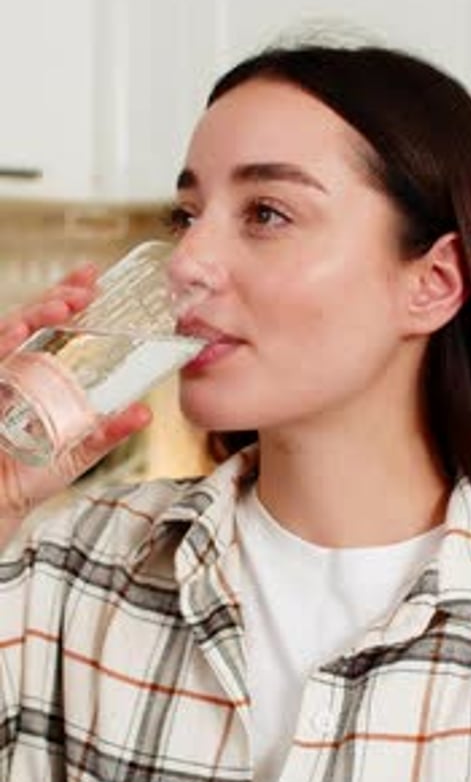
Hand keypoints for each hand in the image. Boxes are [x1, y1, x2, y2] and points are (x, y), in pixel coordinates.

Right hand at [0, 264, 151, 521]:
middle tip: (84, 291)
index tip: (92, 276)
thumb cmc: (32, 473)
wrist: (2, 505)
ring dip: (31, 316)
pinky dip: (2, 347)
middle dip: (55, 299)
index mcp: (37, 372)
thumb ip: (107, 431)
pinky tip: (16, 336)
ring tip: (61, 308)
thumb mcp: (78, 450)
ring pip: (6, 333)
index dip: (66, 295)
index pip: (49, 323)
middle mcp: (12, 368)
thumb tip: (145, 413)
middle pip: (28, 319)